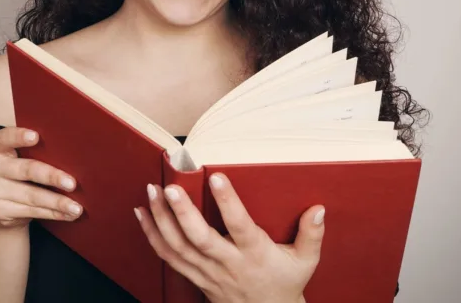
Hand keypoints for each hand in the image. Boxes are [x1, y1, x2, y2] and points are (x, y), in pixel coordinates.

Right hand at [0, 127, 82, 228]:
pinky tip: (67, 214)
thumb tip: (73, 151)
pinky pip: (30, 211)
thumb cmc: (21, 168)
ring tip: (77, 207)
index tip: (36, 136)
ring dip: (57, 202)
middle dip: (52, 177)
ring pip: (31, 196)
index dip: (19, 136)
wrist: (1, 202)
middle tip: (72, 184)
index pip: (4, 137)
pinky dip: (52, 213)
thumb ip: (37, 149)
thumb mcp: (22, 155)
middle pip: (25, 170)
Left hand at [135, 174, 323, 302]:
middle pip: (200, 239)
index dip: (228, 202)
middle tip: (168, 186)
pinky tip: (142, 215)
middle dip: (181, 213)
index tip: (217, 175)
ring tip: (150, 191)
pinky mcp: (195, 277)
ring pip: (178, 248)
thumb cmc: (285, 284)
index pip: (239, 227)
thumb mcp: (305, 262)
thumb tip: (318, 209)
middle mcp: (227, 264)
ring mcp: (207, 273)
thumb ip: (311, 235)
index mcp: (254, 255)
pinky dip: (152, 236)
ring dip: (161, 219)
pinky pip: (169, 257)